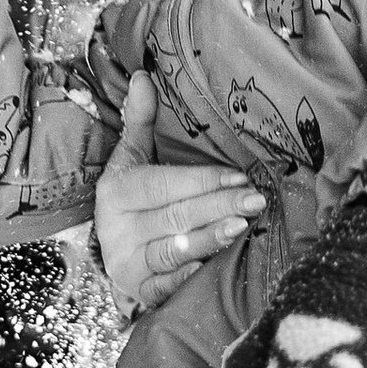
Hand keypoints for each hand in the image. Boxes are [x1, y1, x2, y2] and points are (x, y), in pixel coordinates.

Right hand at [93, 71, 260, 316]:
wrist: (110, 252)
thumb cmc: (131, 198)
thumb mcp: (131, 159)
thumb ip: (140, 120)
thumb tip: (144, 76)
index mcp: (116, 192)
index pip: (164, 185)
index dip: (203, 180)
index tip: (240, 174)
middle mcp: (117, 229)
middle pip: (175, 215)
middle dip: (218, 205)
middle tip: (256, 199)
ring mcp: (127, 263)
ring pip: (173, 249)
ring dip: (209, 238)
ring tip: (242, 225)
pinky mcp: (138, 291)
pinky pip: (164, 286)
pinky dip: (185, 278)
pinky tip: (208, 268)